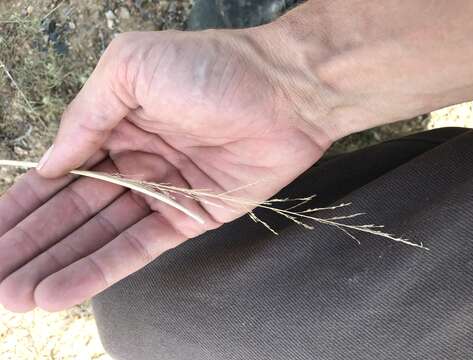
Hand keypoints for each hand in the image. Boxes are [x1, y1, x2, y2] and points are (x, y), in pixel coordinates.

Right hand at [0, 29, 329, 311]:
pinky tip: (63, 289)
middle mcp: (136, 162)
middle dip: (33, 245)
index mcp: (116, 125)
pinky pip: (140, 247)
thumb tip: (48, 163)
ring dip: (58, 265)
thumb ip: (87, 116)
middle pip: (73, 211)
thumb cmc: (211, 67)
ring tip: (18, 295)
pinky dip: (102, 268)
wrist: (285, 91)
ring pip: (101, 235)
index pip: (59, 172)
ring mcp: (164, 192)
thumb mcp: (132, 69)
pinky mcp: (192, 217)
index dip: (23, 206)